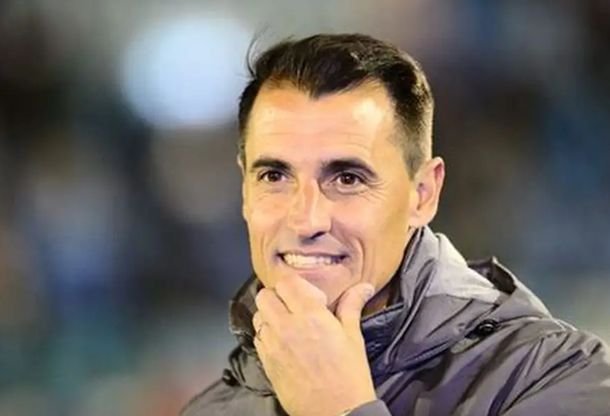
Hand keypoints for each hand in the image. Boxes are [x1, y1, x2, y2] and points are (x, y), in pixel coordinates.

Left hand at [253, 275, 376, 415]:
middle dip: (278, 296)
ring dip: (269, 314)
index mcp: (311, 316)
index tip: (307, 293)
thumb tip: (363, 287)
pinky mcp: (266, 362)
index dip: (294, 283)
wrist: (336, 414)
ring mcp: (273, 345)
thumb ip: (351, 306)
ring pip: (258, 316)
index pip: (286, 282)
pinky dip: (266, 334)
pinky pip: (257, 338)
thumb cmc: (349, 377)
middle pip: (265, 296)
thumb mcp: (353, 337)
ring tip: (287, 323)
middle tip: (293, 305)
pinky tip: (282, 341)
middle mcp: (286, 327)